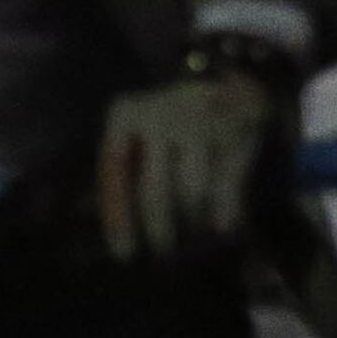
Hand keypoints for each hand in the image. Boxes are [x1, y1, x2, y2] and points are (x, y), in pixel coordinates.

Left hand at [99, 72, 283, 260]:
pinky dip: (226, 211)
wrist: (228, 83)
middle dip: (158, 228)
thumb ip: (119, 173)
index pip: (114, 171)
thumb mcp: (136, 133)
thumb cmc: (169, 121)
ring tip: (192, 236)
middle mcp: (159, 114)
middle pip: (154, 189)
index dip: (118, 216)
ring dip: (192, 220)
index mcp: (125, 113)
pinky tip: (223, 228)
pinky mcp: (233, 132)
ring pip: (192, 191)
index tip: (124, 253)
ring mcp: (199, 122)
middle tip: (162, 253)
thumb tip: (102, 224)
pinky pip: (227, 185)